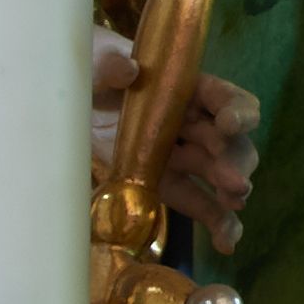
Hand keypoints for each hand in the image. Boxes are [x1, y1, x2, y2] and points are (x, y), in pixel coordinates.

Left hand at [92, 29, 258, 255]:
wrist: (67, 103)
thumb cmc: (91, 72)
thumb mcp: (93, 62)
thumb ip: (108, 66)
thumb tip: (128, 70)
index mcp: (184, 87)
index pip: (223, 96)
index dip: (235, 109)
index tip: (230, 124)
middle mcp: (190, 121)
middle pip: (228, 140)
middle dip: (235, 159)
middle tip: (234, 182)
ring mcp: (179, 155)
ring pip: (217, 173)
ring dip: (230, 190)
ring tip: (235, 204)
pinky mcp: (163, 182)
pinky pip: (195, 202)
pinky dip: (215, 221)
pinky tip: (227, 242)